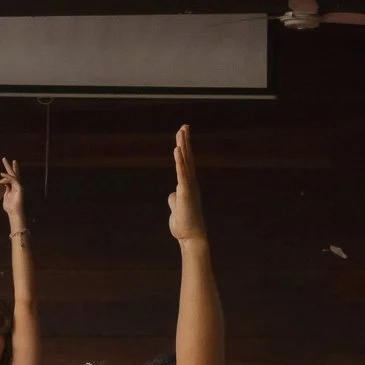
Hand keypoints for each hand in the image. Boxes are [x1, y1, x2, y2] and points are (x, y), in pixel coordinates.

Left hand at [0, 157, 25, 226]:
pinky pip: (13, 180)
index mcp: (12, 187)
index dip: (5, 172)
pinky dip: (7, 176)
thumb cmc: (10, 208)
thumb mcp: (4, 196)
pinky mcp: (19, 188)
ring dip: (8, 167)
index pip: (9, 177)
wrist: (15, 214)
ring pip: (13, 174)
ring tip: (4, 160)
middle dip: (8, 165)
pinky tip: (1, 174)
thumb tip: (0, 185)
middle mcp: (16, 186)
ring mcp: (18, 186)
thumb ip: (3, 190)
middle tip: (4, 158)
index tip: (0, 168)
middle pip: (12, 173)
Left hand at [167, 124, 206, 243]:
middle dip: (185, 141)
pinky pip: (182, 173)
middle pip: (187, 158)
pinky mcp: (186, 192)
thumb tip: (172, 194)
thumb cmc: (185, 226)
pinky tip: (177, 149)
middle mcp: (191, 184)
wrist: (192, 238)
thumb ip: (174, 199)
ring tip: (181, 131)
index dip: (184, 149)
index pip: (186, 164)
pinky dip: (179, 160)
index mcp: (188, 186)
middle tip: (184, 126)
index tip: (183, 136)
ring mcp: (189, 187)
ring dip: (183, 146)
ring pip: (185, 162)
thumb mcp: (177, 209)